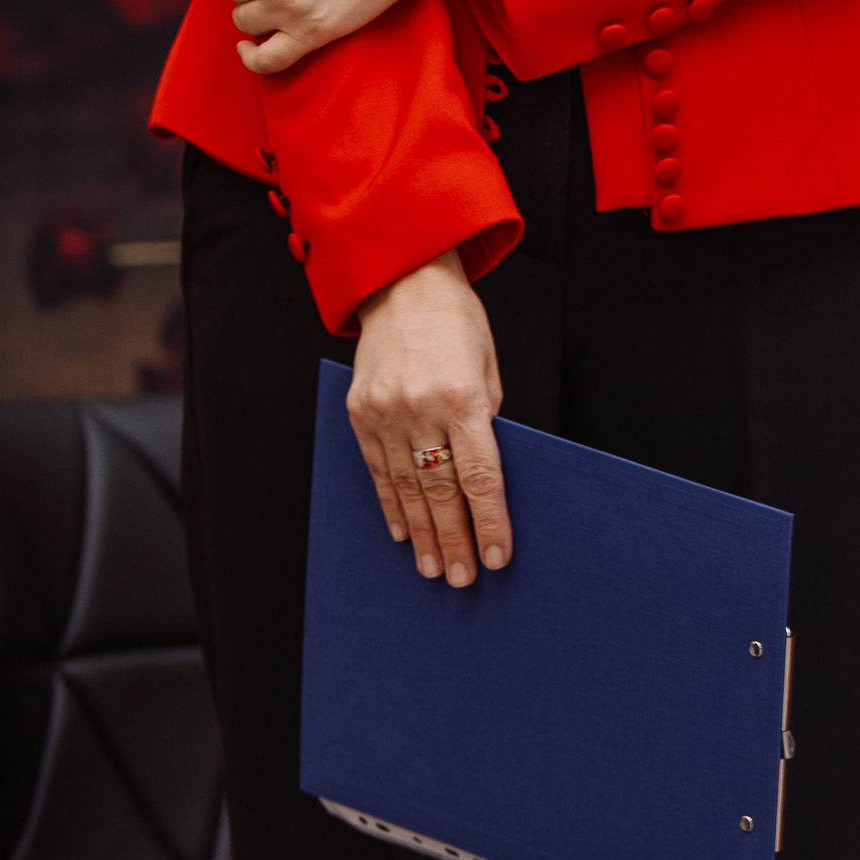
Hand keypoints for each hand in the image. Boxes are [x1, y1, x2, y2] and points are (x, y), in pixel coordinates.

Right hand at [347, 252, 510, 584]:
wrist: (403, 280)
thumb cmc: (457, 320)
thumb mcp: (489, 366)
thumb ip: (487, 419)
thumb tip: (484, 475)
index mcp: (462, 395)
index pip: (480, 475)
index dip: (490, 521)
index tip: (499, 556)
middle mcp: (420, 407)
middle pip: (442, 490)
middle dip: (455, 540)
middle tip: (464, 579)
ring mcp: (385, 411)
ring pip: (406, 487)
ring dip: (422, 533)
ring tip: (433, 569)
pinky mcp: (360, 411)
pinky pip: (376, 469)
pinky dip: (390, 504)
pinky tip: (401, 532)